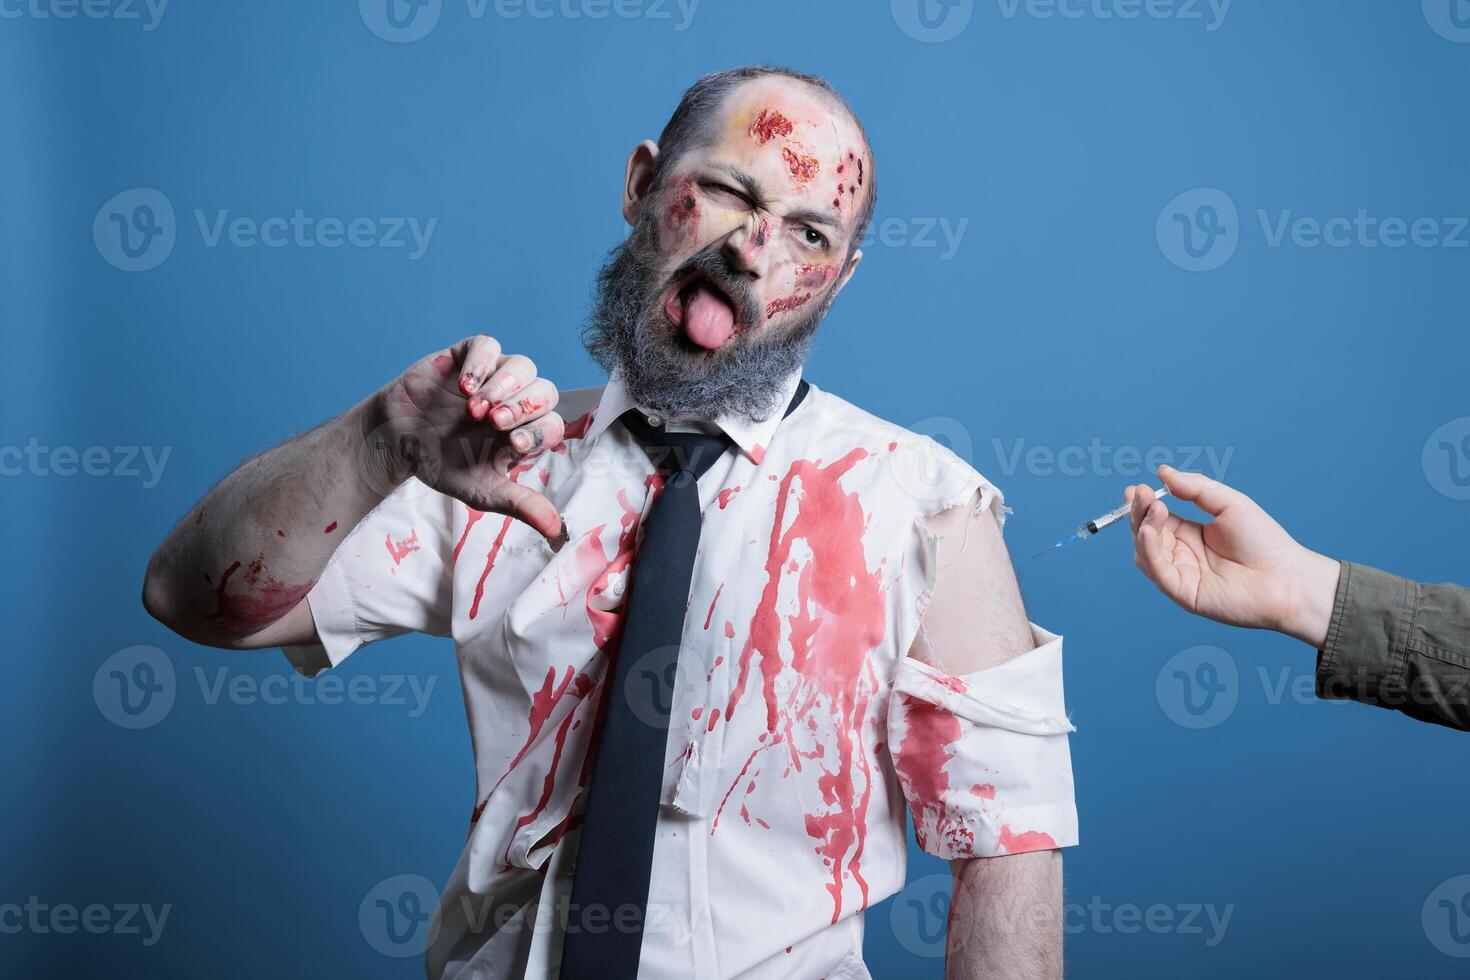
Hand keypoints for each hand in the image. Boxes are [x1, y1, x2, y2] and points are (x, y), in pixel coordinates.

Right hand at [369, 335, 564, 540]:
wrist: (396, 443)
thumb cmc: (442, 465)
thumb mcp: (482, 491)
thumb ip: (519, 504)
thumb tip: (556, 531)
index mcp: (524, 431)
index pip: (551, 424)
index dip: (538, 433)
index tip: (512, 447)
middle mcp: (515, 400)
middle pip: (545, 391)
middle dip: (524, 407)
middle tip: (495, 423)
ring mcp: (493, 376)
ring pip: (523, 366)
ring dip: (504, 386)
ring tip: (476, 407)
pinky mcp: (467, 356)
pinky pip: (487, 345)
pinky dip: (481, 362)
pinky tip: (464, 384)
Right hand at [1124, 467, 1340, 647]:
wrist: (1288, 577)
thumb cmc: (1265, 542)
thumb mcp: (1229, 504)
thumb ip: (1195, 488)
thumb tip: (1162, 472)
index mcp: (1190, 534)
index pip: (1157, 518)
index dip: (1144, 503)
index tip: (1138, 488)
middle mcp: (1181, 555)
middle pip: (1145, 533)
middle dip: (1139, 512)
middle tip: (1140, 494)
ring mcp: (1180, 574)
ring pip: (1145, 552)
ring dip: (1142, 528)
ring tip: (1153, 508)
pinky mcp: (1183, 593)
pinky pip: (1157, 571)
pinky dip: (1148, 551)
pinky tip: (1149, 531)